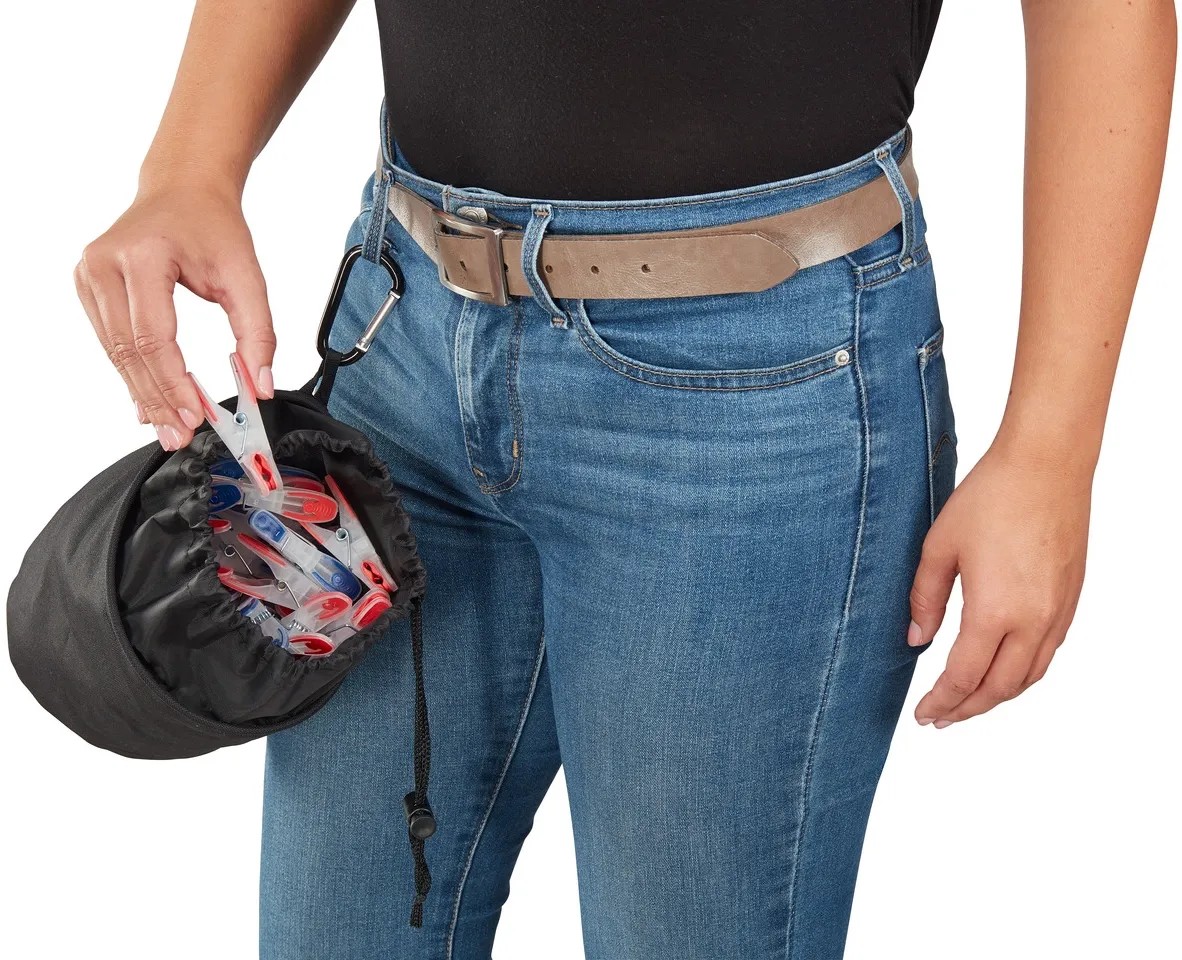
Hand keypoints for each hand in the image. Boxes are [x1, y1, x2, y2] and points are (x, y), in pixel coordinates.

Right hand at [74, 182, 275, 450]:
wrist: (183, 188)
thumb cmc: (214, 227)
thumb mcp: (247, 276)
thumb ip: (259, 333)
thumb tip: (261, 387)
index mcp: (142, 256)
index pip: (154, 338)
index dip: (173, 384)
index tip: (195, 418)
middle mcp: (104, 264)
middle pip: (129, 351)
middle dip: (158, 399)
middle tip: (180, 436)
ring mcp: (89, 274)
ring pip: (116, 352)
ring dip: (143, 393)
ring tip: (169, 429)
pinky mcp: (87, 285)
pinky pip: (111, 341)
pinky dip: (133, 373)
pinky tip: (150, 402)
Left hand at [907, 441, 1090, 726]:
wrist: (1046, 466)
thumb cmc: (990, 498)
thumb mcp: (939, 547)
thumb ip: (925, 599)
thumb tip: (915, 641)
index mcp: (995, 611)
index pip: (964, 677)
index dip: (942, 701)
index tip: (923, 715)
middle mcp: (1033, 620)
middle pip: (1000, 688)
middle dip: (967, 709)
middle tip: (940, 719)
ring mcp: (1058, 612)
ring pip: (1029, 677)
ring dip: (997, 696)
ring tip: (968, 703)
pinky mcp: (1071, 600)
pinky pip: (1048, 654)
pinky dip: (1022, 674)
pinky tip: (1003, 670)